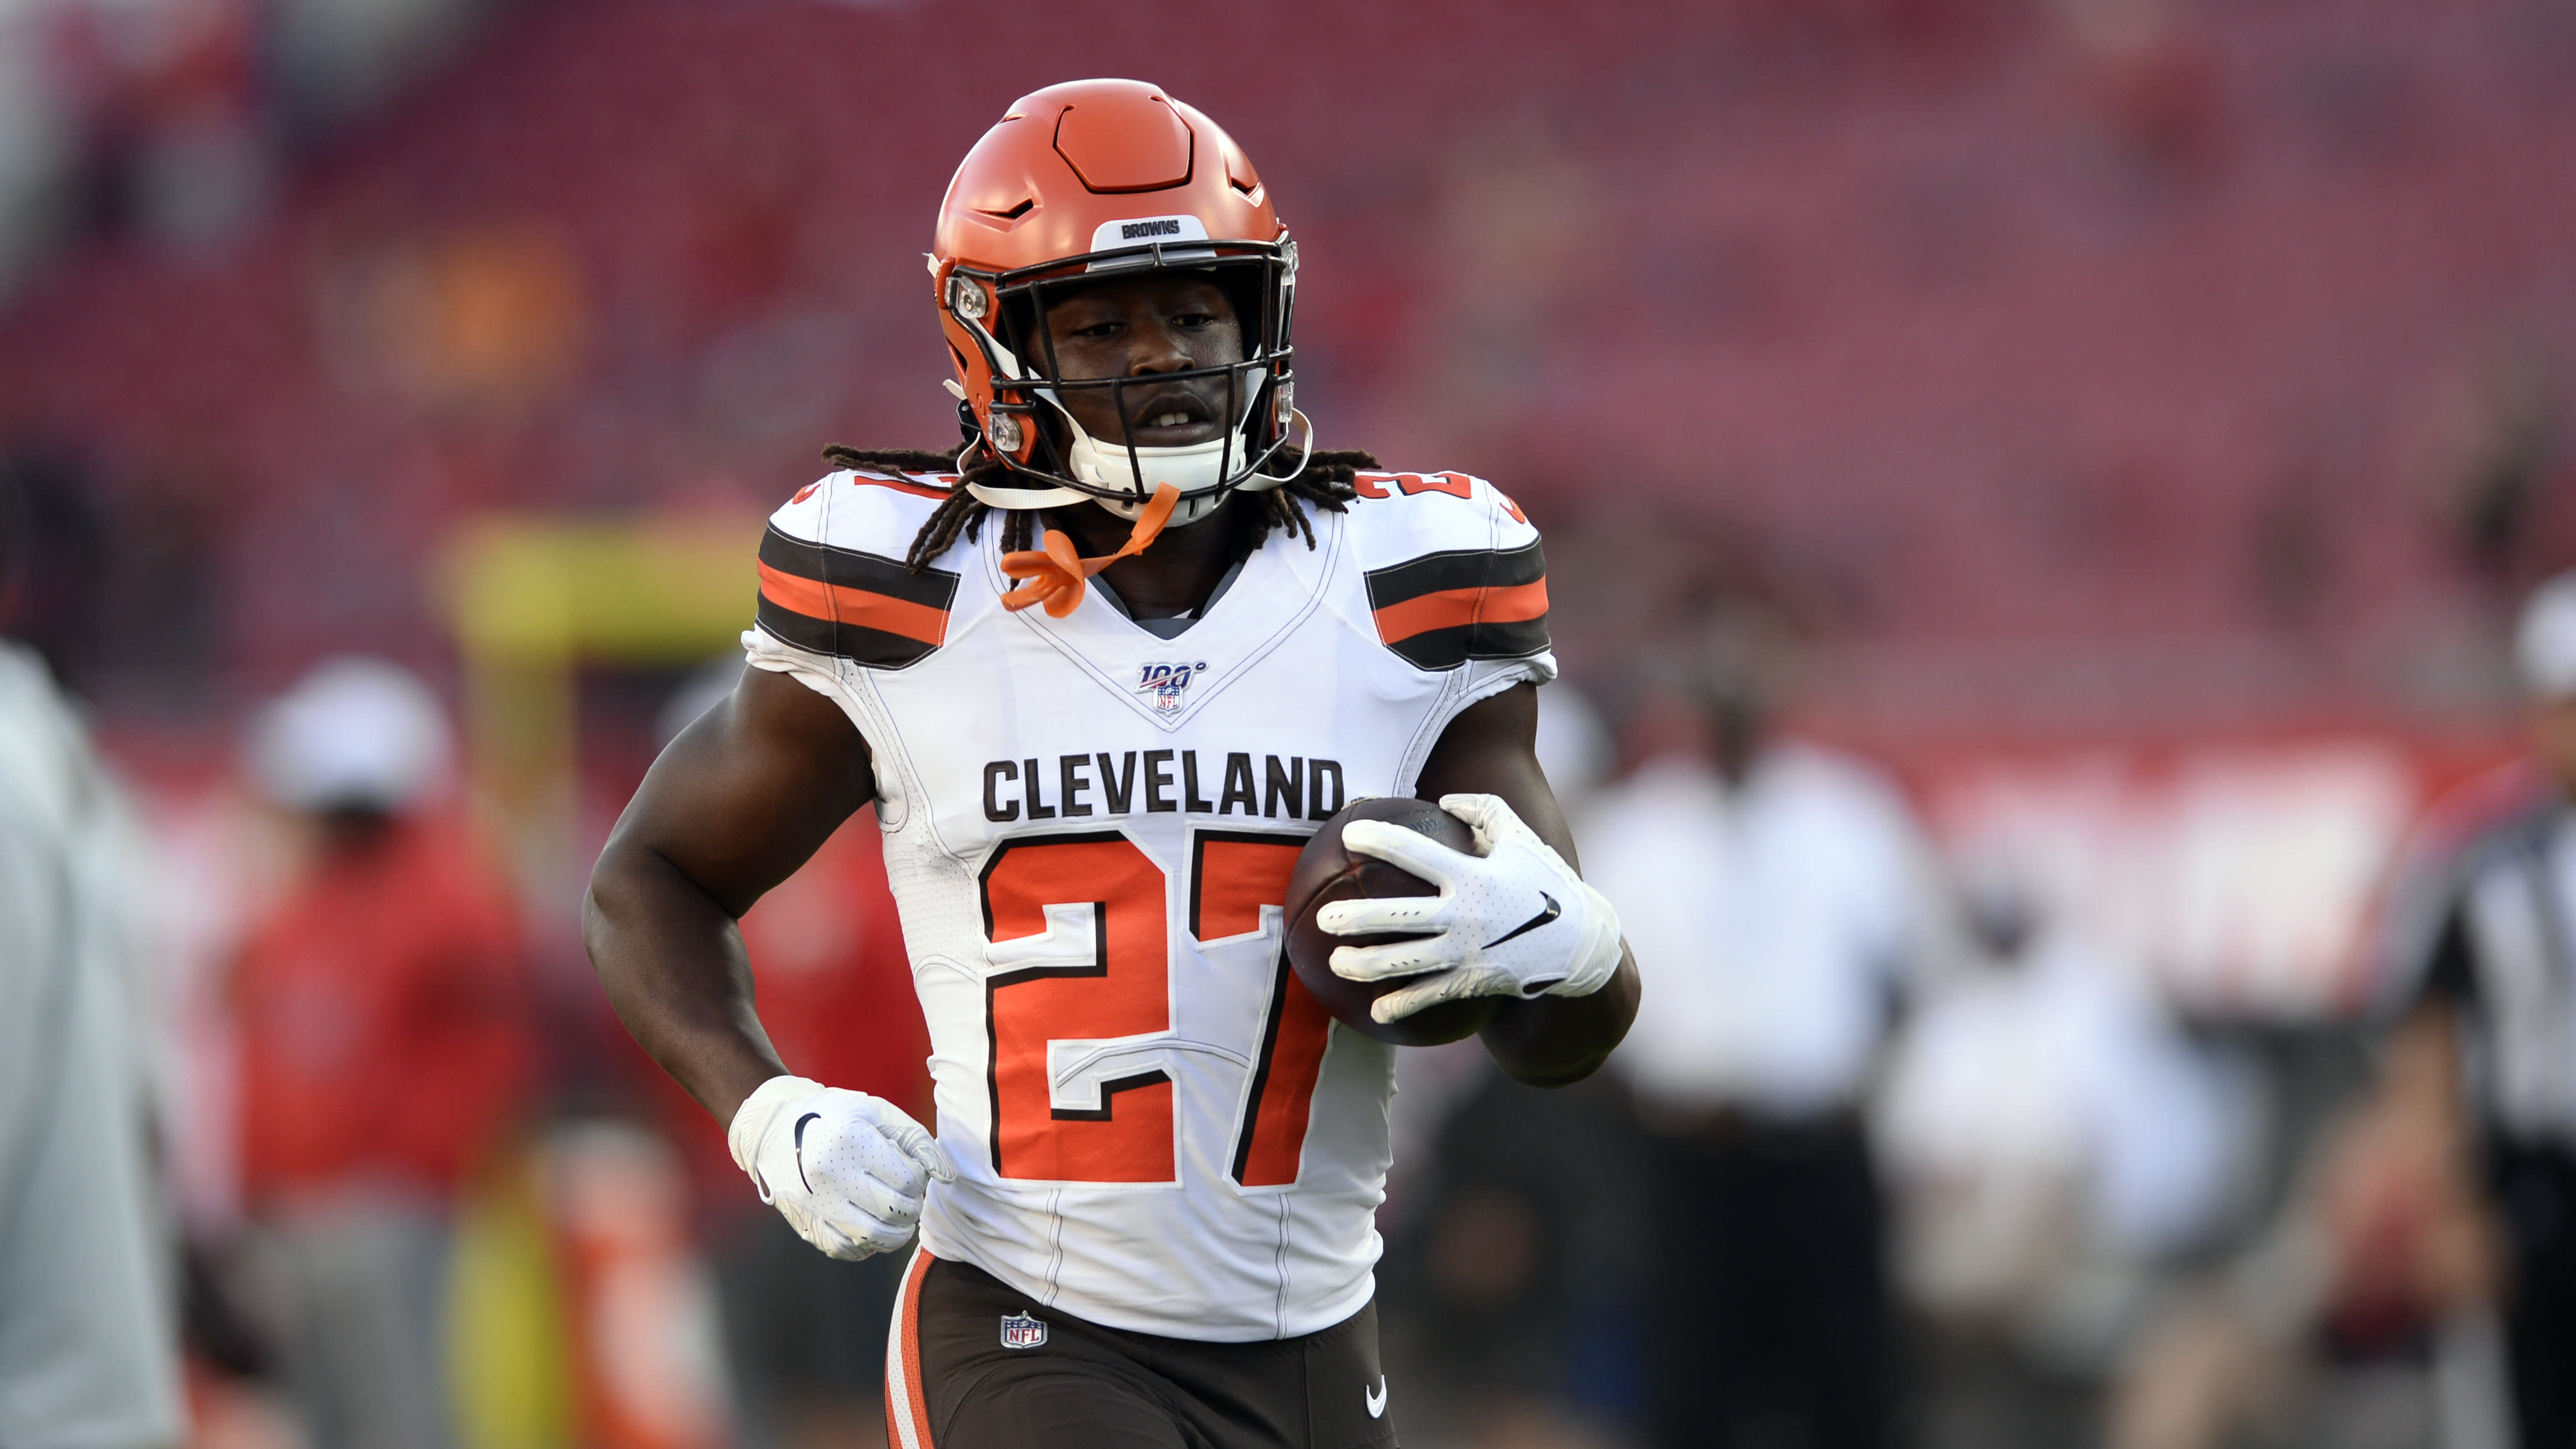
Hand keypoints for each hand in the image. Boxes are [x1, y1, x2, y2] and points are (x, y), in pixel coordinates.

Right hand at [727, 1075, 950, 1259]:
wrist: (774, 1129)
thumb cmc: (834, 1116)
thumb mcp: (876, 1113)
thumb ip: (917, 1140)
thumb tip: (946, 1176)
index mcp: (849, 1143)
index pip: (906, 1181)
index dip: (919, 1180)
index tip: (912, 1171)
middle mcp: (828, 1177)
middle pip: (893, 1211)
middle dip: (911, 1207)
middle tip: (908, 1195)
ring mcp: (814, 1205)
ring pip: (872, 1238)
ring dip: (896, 1233)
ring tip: (898, 1216)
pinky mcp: (805, 1224)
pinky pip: (846, 1249)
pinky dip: (867, 1245)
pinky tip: (871, 1225)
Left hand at [1316, 792, 1623, 1024]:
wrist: (1581, 944)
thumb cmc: (1545, 883)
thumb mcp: (1522, 839)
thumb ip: (1484, 810)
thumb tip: (1444, 798)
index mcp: (1473, 875)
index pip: (1415, 853)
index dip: (1380, 840)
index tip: (1349, 833)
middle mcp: (1465, 916)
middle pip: (1398, 917)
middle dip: (1356, 917)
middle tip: (1325, 916)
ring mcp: (1467, 953)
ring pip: (1405, 963)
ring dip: (1365, 965)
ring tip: (1335, 962)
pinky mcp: (1472, 982)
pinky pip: (1429, 997)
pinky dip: (1401, 1005)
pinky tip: (1374, 1012)